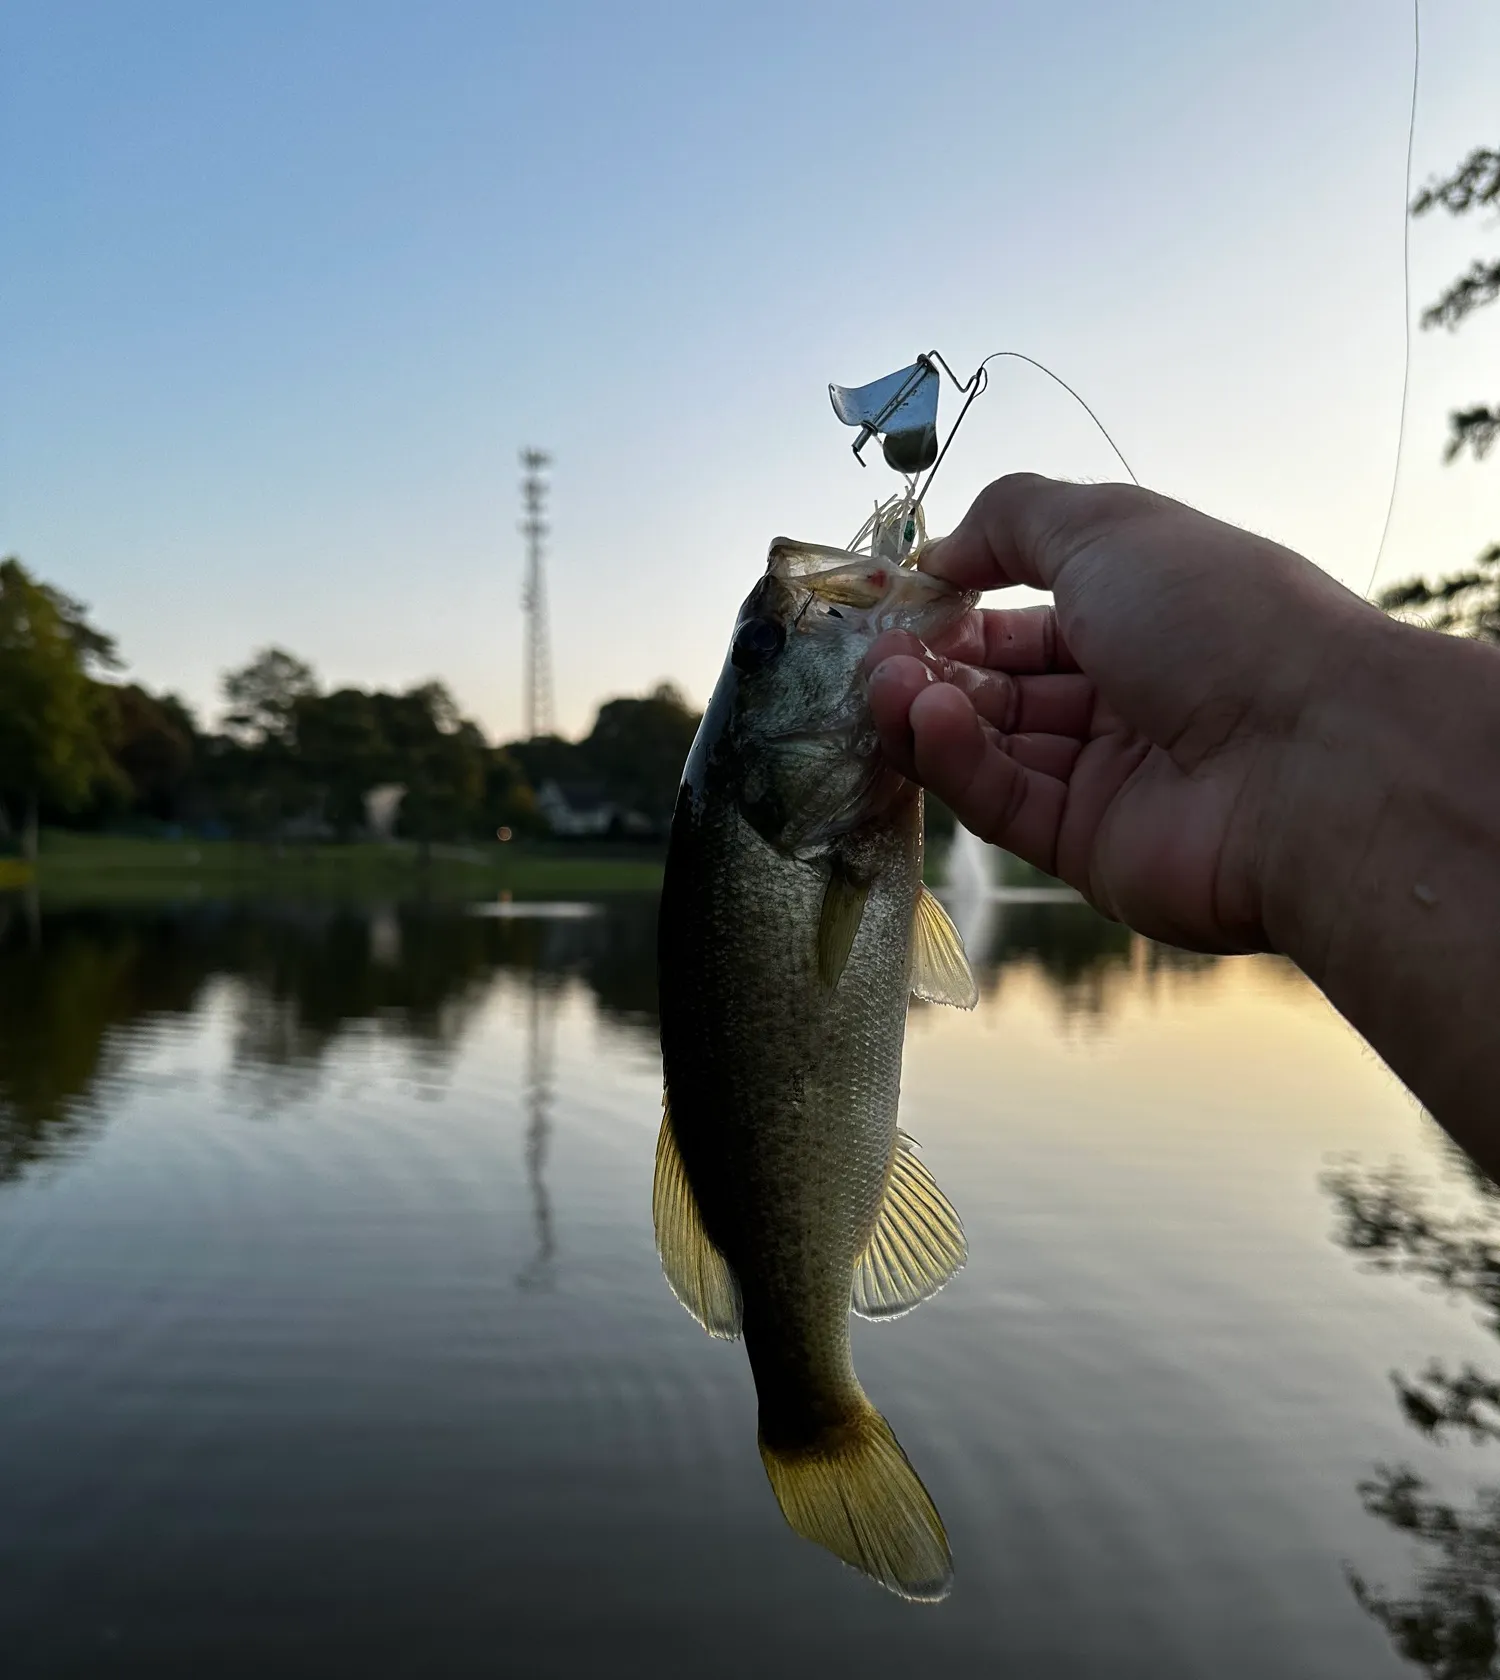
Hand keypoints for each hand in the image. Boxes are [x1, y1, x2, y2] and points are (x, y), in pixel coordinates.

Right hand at [866, 473, 1388, 951]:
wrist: (1313, 763)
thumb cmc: (1220, 620)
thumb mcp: (1110, 525)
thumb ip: (1012, 519)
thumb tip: (938, 552)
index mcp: (1144, 616)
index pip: (1028, 617)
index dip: (960, 607)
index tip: (896, 602)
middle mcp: (1127, 697)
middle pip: (1001, 685)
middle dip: (931, 665)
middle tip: (874, 656)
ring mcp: (1107, 777)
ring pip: (991, 746)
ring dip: (929, 711)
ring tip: (886, 688)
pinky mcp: (1087, 849)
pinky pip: (1004, 802)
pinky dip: (958, 762)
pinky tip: (930, 722)